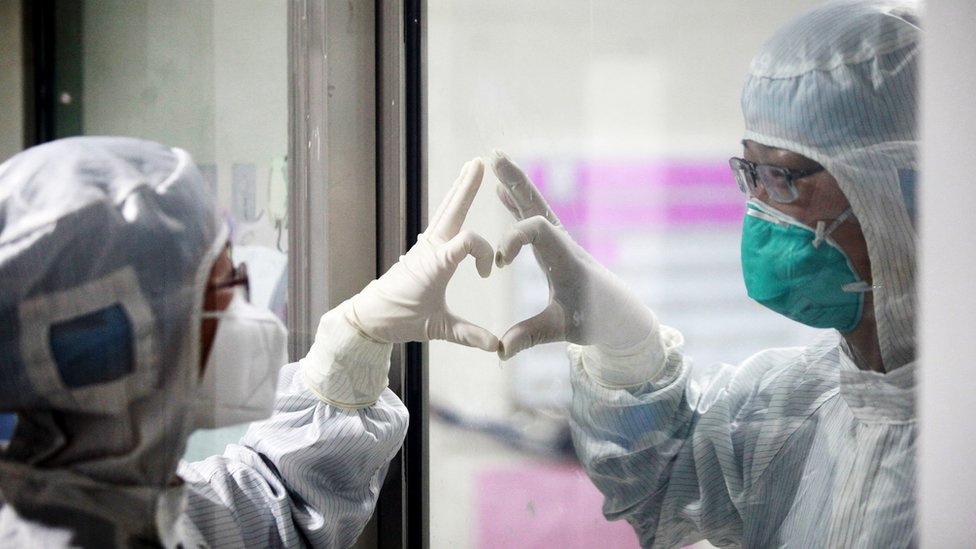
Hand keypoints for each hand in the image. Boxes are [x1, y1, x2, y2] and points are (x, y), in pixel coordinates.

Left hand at [347, 158, 497, 350]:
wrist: (369, 317)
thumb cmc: (400, 320)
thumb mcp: (436, 329)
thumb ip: (468, 335)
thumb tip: (497, 347)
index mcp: (435, 263)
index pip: (468, 241)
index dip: (484, 253)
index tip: (487, 275)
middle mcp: (430, 248)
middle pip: (452, 209)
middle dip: (466, 187)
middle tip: (478, 162)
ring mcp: (425, 246)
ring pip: (445, 211)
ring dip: (459, 191)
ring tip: (470, 169)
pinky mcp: (422, 250)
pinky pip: (440, 222)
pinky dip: (452, 207)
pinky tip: (456, 201)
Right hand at [490, 151, 657, 363]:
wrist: (618, 315)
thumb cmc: (593, 320)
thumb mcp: (561, 330)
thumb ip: (529, 337)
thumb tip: (500, 351)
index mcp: (566, 260)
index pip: (538, 231)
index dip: (514, 239)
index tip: (499, 264)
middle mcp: (563, 244)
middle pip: (537, 204)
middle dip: (516, 182)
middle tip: (494, 157)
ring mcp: (559, 242)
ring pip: (535, 206)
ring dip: (515, 185)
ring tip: (494, 161)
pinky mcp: (555, 246)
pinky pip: (533, 218)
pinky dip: (517, 203)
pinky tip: (501, 192)